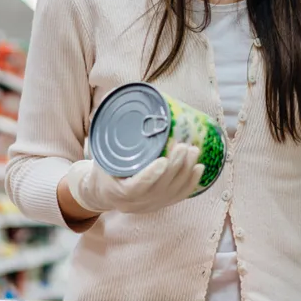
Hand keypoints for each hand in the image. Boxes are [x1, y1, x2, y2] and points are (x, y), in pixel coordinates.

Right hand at [64, 143, 202, 214]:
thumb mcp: (101, 154)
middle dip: (176, 166)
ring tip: (193, 150)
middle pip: (160, 188)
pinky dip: (191, 182)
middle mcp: (135, 203)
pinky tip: (199, 168)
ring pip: (172, 192)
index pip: (136, 187)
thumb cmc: (102, 167)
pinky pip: (179, 196)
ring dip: (186, 171)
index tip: (162, 159)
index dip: (151, 175)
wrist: (101, 193)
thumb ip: (109, 132)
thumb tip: (114, 95)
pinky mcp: (160, 204)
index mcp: (117, 191)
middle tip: (185, 146)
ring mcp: (149, 205)